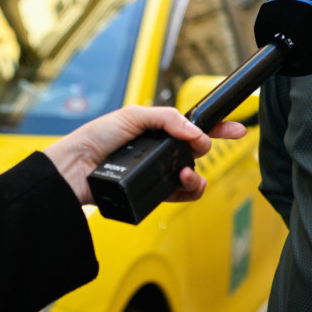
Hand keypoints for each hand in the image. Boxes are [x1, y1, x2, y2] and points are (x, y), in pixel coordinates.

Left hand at [42, 106, 245, 205]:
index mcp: (157, 130)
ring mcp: (156, 174)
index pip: (194, 127)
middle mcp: (159, 152)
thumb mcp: (134, 115)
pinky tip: (180, 186)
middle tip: (199, 151)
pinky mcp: (151, 194)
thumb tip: (196, 135)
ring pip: (192, 177)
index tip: (237, 129)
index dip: (217, 128)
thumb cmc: (96, 138)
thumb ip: (168, 120)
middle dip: (206, 152)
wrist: (74, 169)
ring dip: (197, 177)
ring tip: (185, 176)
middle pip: (197, 154)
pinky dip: (187, 193)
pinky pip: (179, 196)